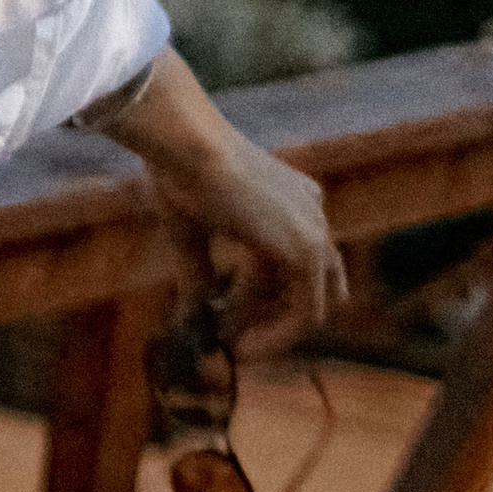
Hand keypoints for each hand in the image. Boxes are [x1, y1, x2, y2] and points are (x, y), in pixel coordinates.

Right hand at [90, 51, 346, 359]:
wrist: (187, 145)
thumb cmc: (178, 170)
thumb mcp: (190, 229)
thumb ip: (199, 273)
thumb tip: (191, 317)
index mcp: (290, 196)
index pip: (289, 259)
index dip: (257, 296)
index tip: (222, 316)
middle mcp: (311, 212)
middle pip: (307, 284)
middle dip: (271, 316)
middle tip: (235, 340)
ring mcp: (314, 232)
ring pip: (305, 303)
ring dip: (266, 330)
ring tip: (228, 346)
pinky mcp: (307, 254)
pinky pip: (304, 314)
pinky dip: (275, 336)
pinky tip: (239, 346)